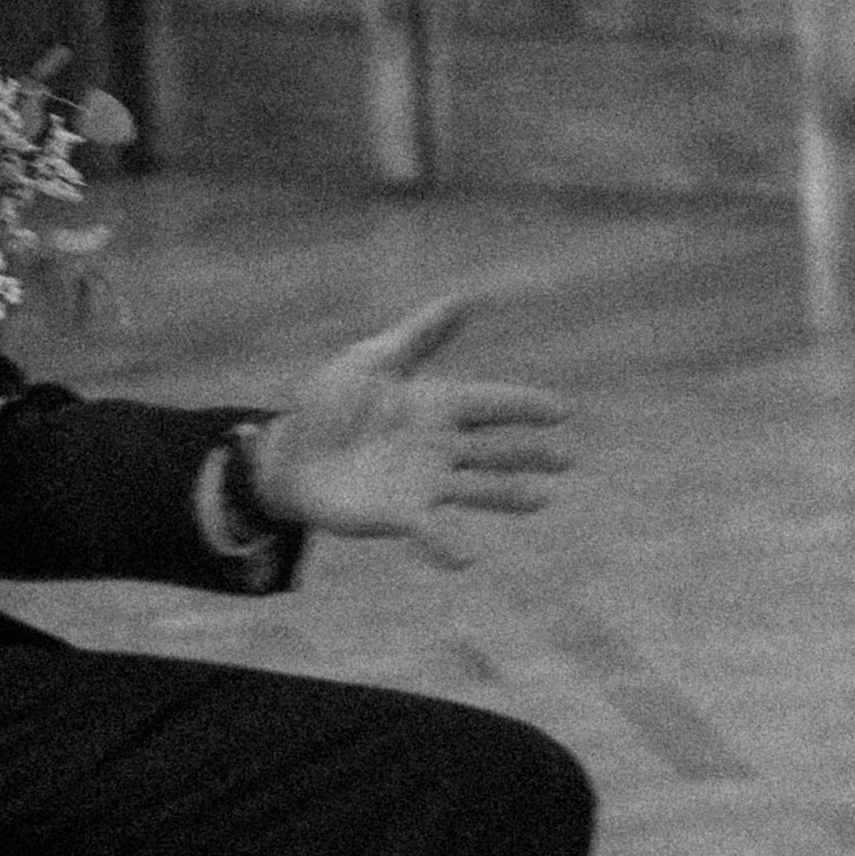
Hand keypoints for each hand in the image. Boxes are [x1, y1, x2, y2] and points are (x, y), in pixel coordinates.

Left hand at [247, 296, 571, 569]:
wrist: (288, 453)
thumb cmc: (331, 404)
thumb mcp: (372, 361)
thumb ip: (419, 336)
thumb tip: (465, 298)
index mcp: (436, 406)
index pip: (489, 404)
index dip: (523, 406)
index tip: (561, 411)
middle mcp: (440, 448)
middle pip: (494, 451)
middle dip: (529, 455)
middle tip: (566, 460)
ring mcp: (424, 484)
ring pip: (475, 490)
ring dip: (505, 496)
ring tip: (539, 499)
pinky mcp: (400, 515)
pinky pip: (429, 532)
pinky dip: (446, 546)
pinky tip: (466, 557)